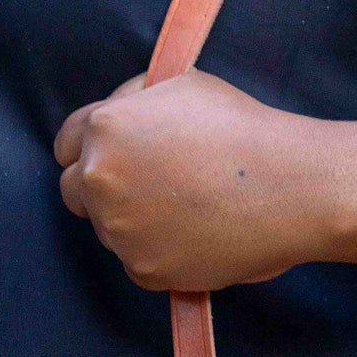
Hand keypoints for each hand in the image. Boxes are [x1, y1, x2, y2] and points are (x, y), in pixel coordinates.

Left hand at [54, 70, 335, 291]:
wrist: (291, 187)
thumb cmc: (245, 130)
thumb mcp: (182, 86)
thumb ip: (135, 102)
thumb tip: (121, 115)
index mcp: (105, 129)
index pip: (65, 144)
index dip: (91, 150)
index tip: (116, 160)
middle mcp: (100, 180)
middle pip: (76, 193)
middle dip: (105, 189)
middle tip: (153, 189)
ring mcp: (120, 230)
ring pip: (110, 230)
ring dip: (136, 223)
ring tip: (190, 211)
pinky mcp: (145, 270)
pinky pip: (139, 263)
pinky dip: (162, 254)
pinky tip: (199, 235)